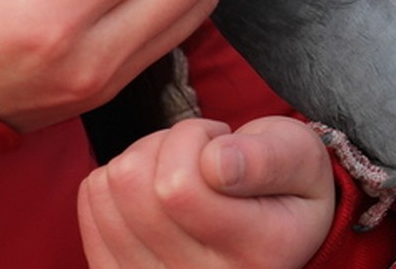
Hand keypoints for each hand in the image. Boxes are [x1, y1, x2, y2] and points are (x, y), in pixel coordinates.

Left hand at [78, 117, 335, 268]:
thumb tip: (216, 163)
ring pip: (110, 189)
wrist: (280, 228)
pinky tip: (156, 185)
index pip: (178, 189)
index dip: (197, 139)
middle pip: (135, 187)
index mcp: (256, 255)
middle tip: (205, 151)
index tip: (227, 142)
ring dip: (145, 157)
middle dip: (168, 143)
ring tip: (184, 166)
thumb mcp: (303, 159)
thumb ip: (269, 158)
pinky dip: (119, 177)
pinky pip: (92, 202)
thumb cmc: (290, 183)